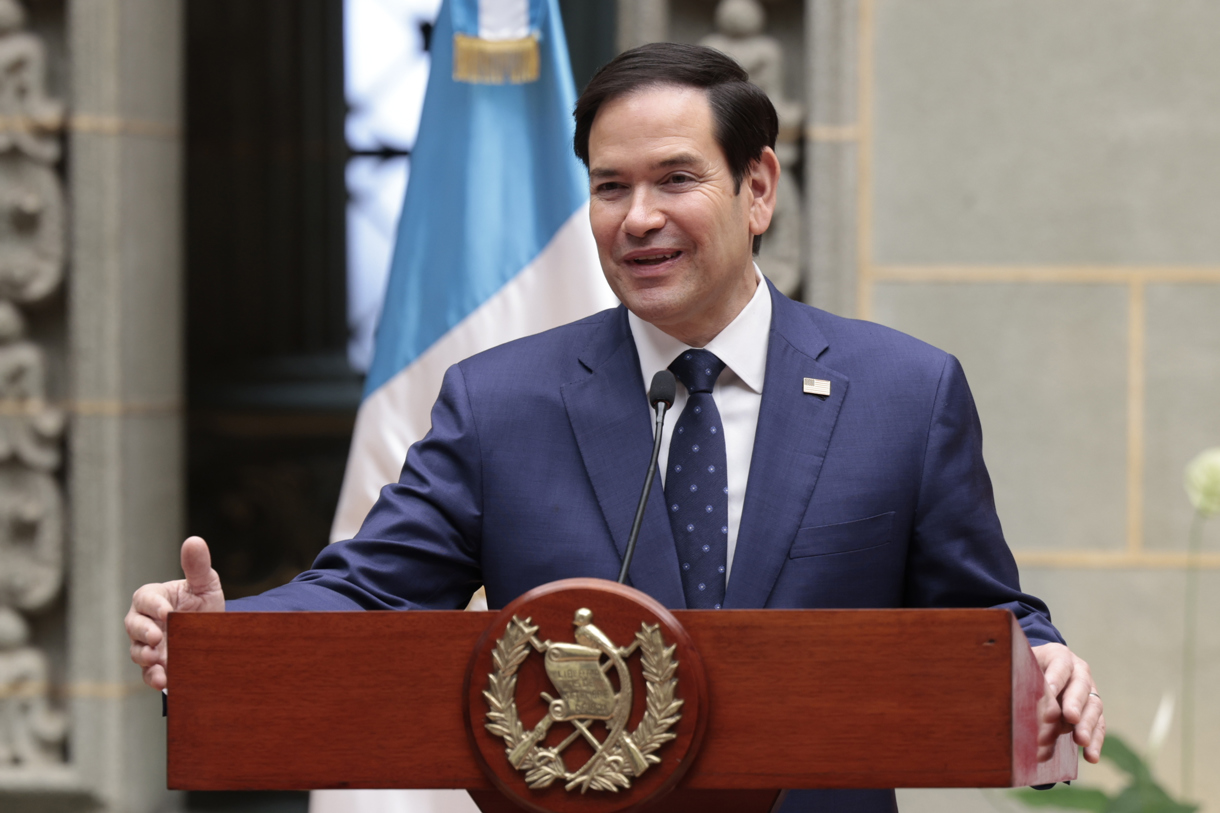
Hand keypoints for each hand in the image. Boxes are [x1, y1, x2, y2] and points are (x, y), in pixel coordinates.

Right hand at [125, 536, 224, 690]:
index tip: (166, 612)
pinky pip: (147, 674)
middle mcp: (144, 622)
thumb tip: (194, 540)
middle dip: (142, 632)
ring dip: (144, 656)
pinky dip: (153, 677)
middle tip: (156, 638)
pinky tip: (163, 680)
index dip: (153, 605)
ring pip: (136, 651)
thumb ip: (197, 566)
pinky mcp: (156, 666)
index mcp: (153, 598)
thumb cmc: (204, 602)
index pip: (145, 599)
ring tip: (157, 659)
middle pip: (133, 626)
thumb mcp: (205, 584)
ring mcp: (148, 646)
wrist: (215, 633)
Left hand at [1033, 642, 1104, 763]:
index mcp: (1059, 656)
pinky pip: (1098, 726)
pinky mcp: (1093, 712)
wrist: (1040, 669)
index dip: (1055, 677)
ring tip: (1081, 740)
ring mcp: (1089, 692)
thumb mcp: (1023, 667)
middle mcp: (1079, 672)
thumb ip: (1024, 682)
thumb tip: (1019, 705)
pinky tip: (1091, 756)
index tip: (1049, 690)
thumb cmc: (1027, 668)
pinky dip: (1095, 742)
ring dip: (1086, 726)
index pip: (1059, 664)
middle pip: (1080, 687)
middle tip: (1069, 717)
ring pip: (1093, 707)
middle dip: (1074, 703)